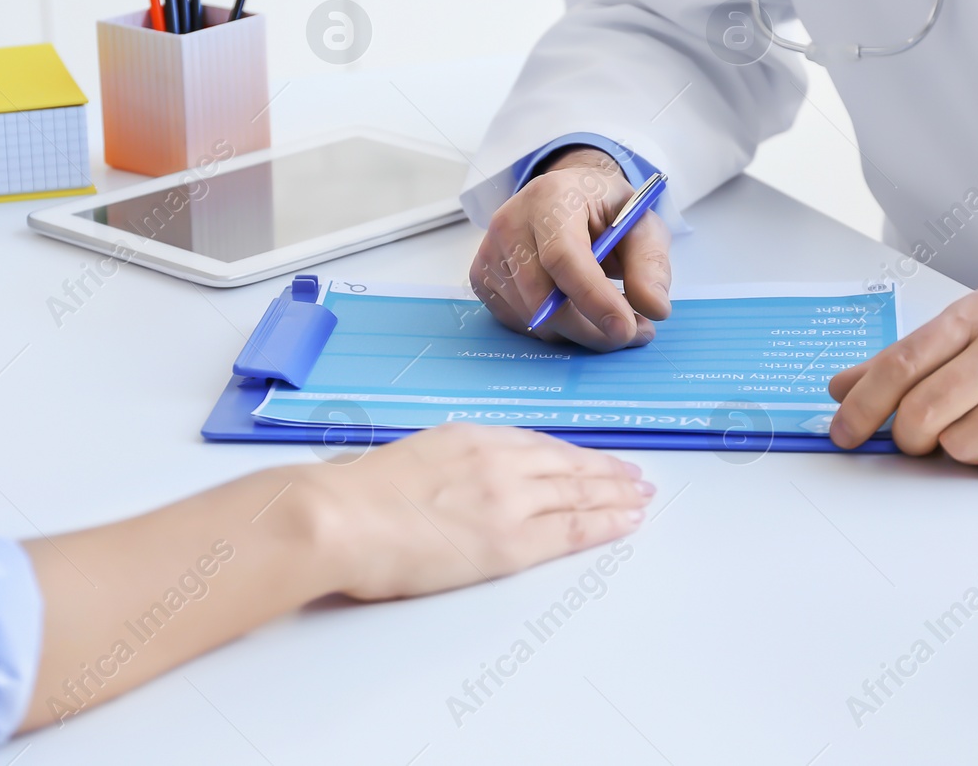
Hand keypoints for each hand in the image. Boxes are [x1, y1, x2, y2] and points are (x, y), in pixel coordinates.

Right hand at [301, 423, 653, 599]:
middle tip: (636, 476)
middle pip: (568, 464)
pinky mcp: (510, 540)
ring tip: (642, 497)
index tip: (593, 459)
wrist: (335, 517)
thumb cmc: (352, 497)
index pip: (537, 444)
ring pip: (580, 493)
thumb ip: (442, 465)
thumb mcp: (408, 459)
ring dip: (617, 494)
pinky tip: (626, 521)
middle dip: (607, 471)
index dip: (572, 454)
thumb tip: (448, 482)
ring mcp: (508, 499)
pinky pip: (572, 529)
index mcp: (470, 438)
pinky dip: (605, 523)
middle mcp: (497, 461)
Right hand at [470, 146, 671, 350]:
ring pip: (533, 319)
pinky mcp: (482, 279)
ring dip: (579, 332)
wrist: (568, 199)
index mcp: (551, 197)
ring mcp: (490, 253)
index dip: (593, 297)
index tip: (624, 328)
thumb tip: (654, 308)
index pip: (562, 255)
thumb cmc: (604, 211)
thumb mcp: (640, 224)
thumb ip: (650, 264)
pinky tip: (578, 312)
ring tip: (614, 318)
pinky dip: (556, 330)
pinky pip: (519, 323)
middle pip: (543, 297)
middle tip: (634, 333)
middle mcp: (510, 222)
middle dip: (591, 328)